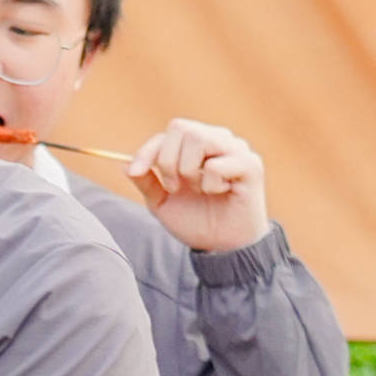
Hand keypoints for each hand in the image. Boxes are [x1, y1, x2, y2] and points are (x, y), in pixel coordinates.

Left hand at [126, 118, 273, 254]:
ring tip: (199, 190)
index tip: (136, 172)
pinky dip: (210, 184)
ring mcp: (237, 150)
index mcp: (198, 146)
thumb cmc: (197, 222)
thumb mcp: (163, 203)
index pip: (169, 132)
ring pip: (199, 138)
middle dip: (168, 161)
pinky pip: (217, 164)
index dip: (148, 151)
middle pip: (181, 128)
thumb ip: (147, 182)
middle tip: (174, 187)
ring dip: (189, 170)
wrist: (223, 248)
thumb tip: (124, 165)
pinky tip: (221, 193)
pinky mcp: (251, 165)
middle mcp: (219, 141)